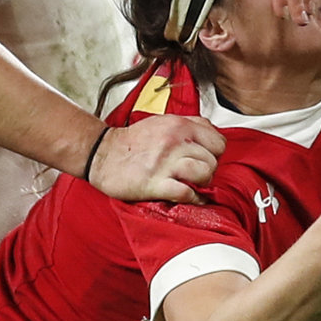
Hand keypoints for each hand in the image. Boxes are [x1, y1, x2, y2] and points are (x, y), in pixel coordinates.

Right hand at [87, 112, 224, 204]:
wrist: (101, 154)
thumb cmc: (132, 142)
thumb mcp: (163, 122)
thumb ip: (189, 125)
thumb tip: (212, 134)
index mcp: (178, 125)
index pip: (218, 142)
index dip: (214, 154)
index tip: (205, 159)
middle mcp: (174, 141)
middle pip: (213, 160)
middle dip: (208, 171)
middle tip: (196, 175)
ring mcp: (165, 162)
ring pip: (204, 173)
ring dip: (202, 183)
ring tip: (193, 185)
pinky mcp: (155, 183)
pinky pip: (186, 192)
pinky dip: (192, 198)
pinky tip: (187, 197)